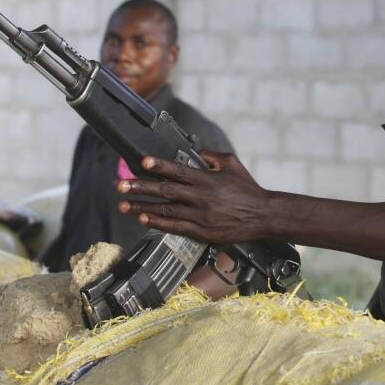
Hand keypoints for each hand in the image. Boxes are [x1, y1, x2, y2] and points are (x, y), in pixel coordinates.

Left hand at [116, 151, 269, 243]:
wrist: (262, 215)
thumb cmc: (248, 188)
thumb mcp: (232, 164)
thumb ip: (212, 156)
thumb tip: (195, 152)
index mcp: (207, 179)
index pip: (178, 170)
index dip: (159, 165)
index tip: (143, 161)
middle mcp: (200, 197)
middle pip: (165, 190)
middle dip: (141, 187)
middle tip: (121, 185)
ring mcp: (199, 215)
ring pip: (165, 209)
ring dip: (142, 206)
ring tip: (123, 205)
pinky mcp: (201, 231)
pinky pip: (175, 226)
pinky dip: (158, 222)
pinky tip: (143, 218)